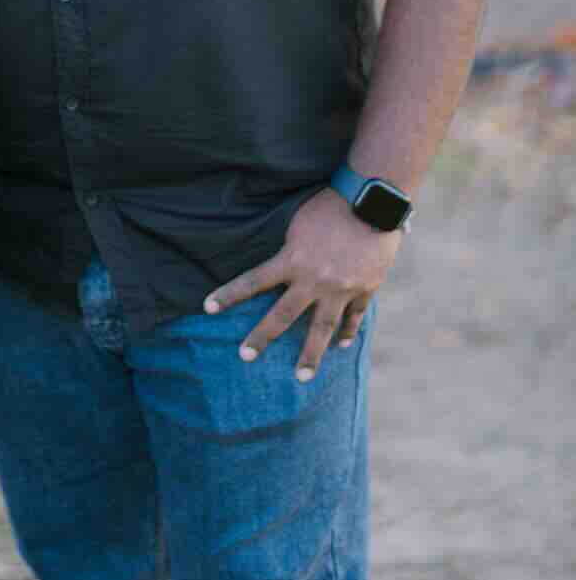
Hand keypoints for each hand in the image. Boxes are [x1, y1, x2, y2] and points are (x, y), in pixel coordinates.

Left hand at [203, 188, 401, 380]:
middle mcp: (314, 280)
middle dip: (262, 337)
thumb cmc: (330, 204)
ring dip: (311, 355)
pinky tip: (342, 345)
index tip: (207, 308)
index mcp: (293, 260)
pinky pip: (354, 316)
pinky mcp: (365, 289)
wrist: (373, 203)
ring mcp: (341, 288)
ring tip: (302, 377)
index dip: (229, 295)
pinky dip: (348, 331)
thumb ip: (289, 250)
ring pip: (322, 329)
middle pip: (283, 315)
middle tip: (244, 356)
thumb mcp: (298, 223)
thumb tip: (279, 267)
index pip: (253, 281)